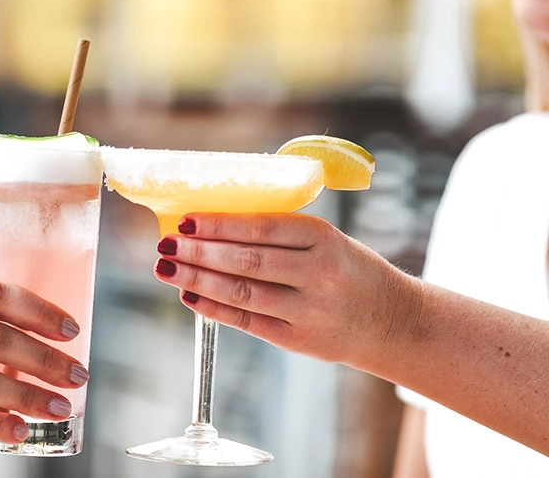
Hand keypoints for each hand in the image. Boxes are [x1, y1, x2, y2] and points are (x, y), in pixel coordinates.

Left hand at [152, 213, 421, 366]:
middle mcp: (317, 273)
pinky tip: (188, 296)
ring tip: (166, 268)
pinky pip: (247, 322)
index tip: (185, 220)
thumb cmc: (348, 272)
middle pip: (246, 261)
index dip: (219, 224)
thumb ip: (279, 235)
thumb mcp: (327, 241)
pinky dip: (214, 309)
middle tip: (165, 244)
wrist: (394, 322)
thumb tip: (212, 227)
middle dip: (199, 252)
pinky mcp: (299, 340)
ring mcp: (308, 310)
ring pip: (242, 293)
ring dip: (197, 280)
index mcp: (324, 238)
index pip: (261, 227)